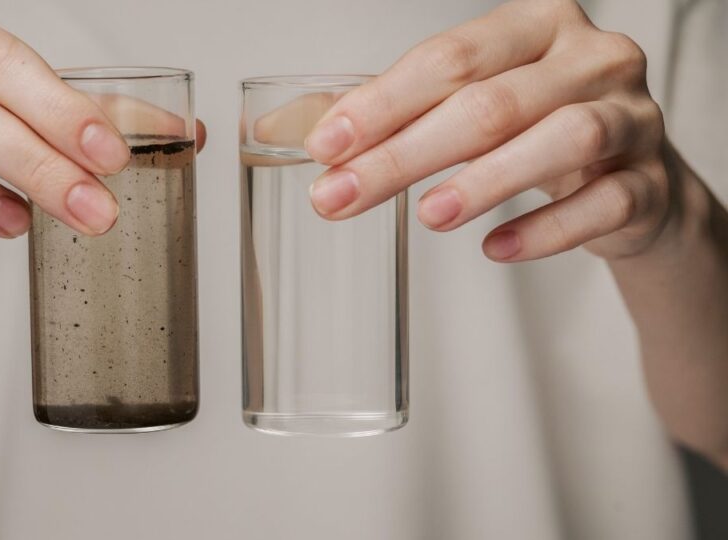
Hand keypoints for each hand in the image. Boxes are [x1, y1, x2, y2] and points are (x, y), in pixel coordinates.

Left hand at [305, 0, 670, 261]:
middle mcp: (590, 58)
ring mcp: (632, 117)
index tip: (327, 146)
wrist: (629, 181)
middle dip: (407, 153)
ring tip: (428, 216)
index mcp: (535, 25)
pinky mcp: (651, 182)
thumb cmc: (536, 130)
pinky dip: (546, 229)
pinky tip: (496, 248)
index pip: (450, 57)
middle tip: (345, 195)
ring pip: (563, 138)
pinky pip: (603, 204)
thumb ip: (387, 113)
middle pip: (492, 102)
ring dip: (484, 181)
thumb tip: (285, 127)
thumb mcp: (465, 106)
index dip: (383, 103)